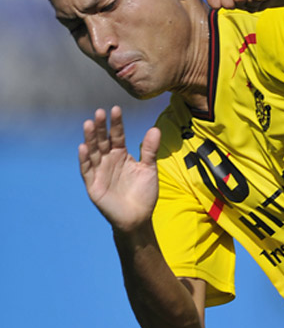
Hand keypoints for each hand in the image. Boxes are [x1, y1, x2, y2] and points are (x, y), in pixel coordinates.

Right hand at [78, 107, 160, 231]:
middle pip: (103, 140)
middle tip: (99, 112)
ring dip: (90, 139)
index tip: (116, 109)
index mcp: (121, 154)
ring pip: (93, 152)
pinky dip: (85, 159)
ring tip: (89, 124)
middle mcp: (108, 160)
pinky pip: (87, 170)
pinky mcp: (93, 185)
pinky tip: (84, 147)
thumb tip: (155, 128)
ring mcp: (99, 171)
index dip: (116, 123)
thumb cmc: (144, 194)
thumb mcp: (149, 169)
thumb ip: (149, 150)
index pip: (117, 135)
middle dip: (101, 127)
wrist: (138, 218)